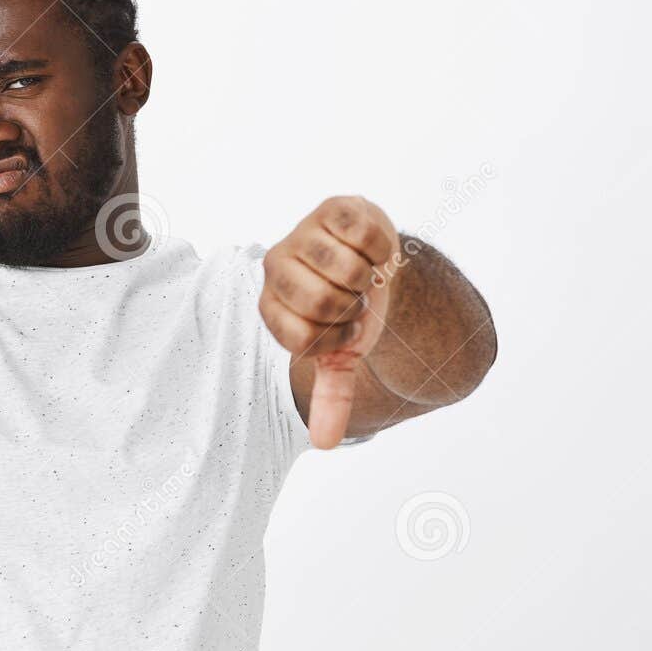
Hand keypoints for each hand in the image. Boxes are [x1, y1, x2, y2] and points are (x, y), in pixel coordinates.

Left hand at [259, 196, 399, 448]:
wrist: (375, 264)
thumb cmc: (350, 310)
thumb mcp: (341, 355)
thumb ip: (331, 396)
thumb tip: (325, 443)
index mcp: (270, 307)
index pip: (302, 338)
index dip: (336, 340)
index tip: (342, 330)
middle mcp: (275, 267)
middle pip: (322, 302)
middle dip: (353, 308)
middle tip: (354, 300)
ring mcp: (301, 234)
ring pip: (345, 268)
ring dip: (368, 278)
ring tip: (362, 275)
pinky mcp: (332, 207)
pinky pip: (364, 235)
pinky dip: (381, 249)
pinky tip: (371, 250)